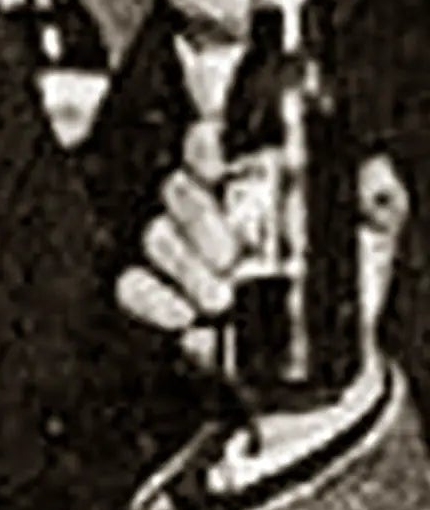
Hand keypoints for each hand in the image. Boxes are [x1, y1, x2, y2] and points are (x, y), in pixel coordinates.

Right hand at [117, 122, 407, 377]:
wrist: (315, 362)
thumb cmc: (337, 294)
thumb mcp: (366, 241)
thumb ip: (375, 204)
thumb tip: (375, 175)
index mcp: (248, 189)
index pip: (212, 150)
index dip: (204, 147)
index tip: (214, 156)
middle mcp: (207, 214)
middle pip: (177, 192)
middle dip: (199, 220)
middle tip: (232, 255)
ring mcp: (179, 255)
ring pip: (156, 238)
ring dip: (185, 267)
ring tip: (221, 298)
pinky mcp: (159, 294)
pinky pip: (134, 285)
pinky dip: (154, 299)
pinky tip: (183, 315)